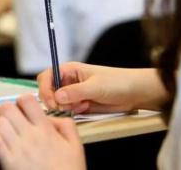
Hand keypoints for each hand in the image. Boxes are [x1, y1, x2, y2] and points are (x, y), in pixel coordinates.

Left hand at [0, 95, 85, 169]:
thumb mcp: (76, 145)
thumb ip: (66, 125)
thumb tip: (51, 117)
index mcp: (45, 130)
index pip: (26, 100)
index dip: (23, 100)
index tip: (24, 107)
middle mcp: (30, 137)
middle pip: (7, 108)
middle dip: (7, 109)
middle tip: (11, 117)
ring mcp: (18, 149)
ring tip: (5, 130)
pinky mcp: (9, 163)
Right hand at [37, 62, 168, 112]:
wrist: (135, 93)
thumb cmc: (118, 82)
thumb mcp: (95, 87)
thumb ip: (75, 92)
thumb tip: (57, 96)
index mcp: (69, 70)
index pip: (46, 77)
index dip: (45, 89)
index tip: (52, 101)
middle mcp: (68, 80)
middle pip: (48, 91)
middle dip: (54, 100)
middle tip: (65, 108)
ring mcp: (73, 93)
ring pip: (57, 102)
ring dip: (65, 107)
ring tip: (81, 106)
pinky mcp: (79, 104)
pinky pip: (67, 109)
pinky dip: (72, 112)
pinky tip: (85, 108)